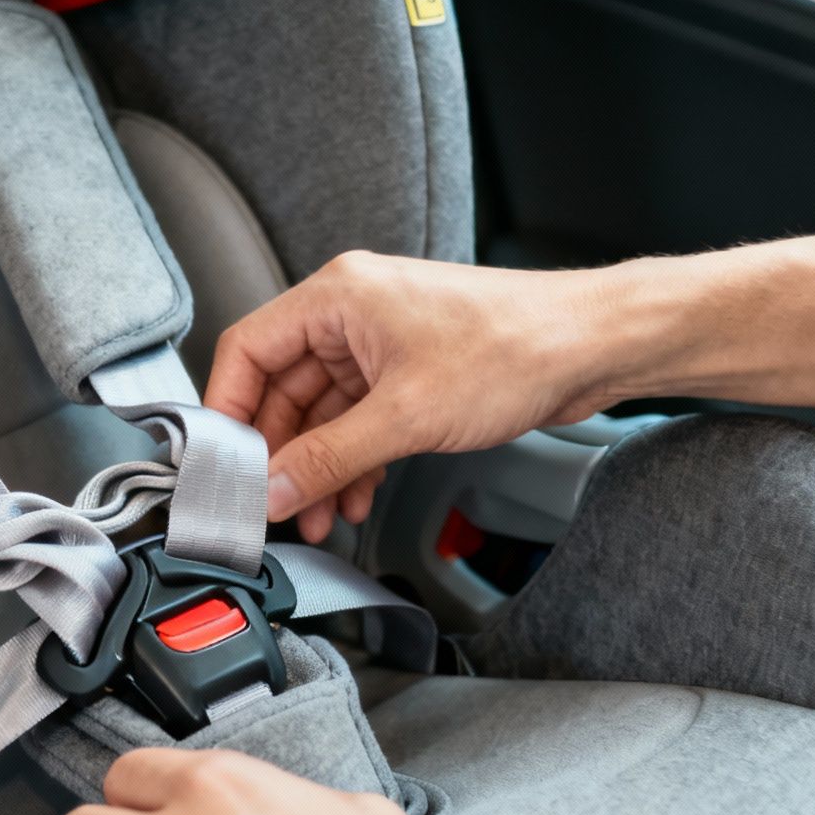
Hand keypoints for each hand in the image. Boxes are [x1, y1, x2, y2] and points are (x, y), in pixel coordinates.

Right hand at [205, 251, 631, 541]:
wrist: (590, 346)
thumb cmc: (514, 348)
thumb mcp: (404, 417)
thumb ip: (328, 459)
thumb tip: (271, 490)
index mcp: (337, 297)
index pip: (248, 350)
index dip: (228, 410)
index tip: (223, 463)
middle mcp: (352, 314)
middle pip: (283, 388)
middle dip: (281, 455)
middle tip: (274, 506)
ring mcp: (382, 343)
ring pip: (323, 412)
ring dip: (318, 467)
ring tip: (318, 516)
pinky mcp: (410, 371)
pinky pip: (359, 420)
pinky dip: (352, 460)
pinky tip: (355, 497)